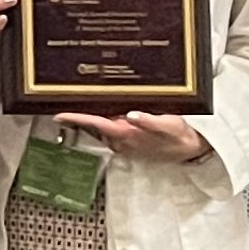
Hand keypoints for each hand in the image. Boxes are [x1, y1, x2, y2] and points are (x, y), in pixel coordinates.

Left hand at [51, 110, 212, 163]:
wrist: (190, 148)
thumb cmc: (179, 135)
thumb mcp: (167, 124)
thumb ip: (149, 120)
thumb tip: (132, 116)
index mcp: (126, 134)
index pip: (95, 123)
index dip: (76, 118)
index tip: (58, 115)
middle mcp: (121, 141)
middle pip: (93, 125)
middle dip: (80, 115)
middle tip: (68, 101)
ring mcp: (124, 144)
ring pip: (101, 129)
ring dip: (92, 118)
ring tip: (83, 105)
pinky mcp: (129, 144)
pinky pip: (110, 132)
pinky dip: (105, 122)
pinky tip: (108, 114)